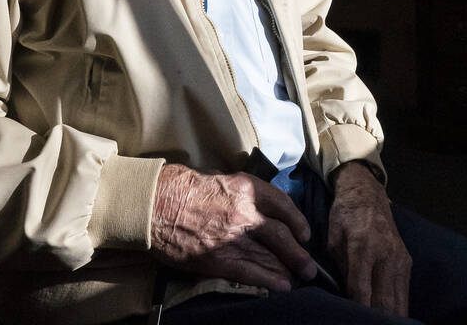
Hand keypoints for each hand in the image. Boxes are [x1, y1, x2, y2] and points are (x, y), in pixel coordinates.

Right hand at [150, 164, 317, 291]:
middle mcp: (245, 212)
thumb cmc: (184, 188)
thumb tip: (258, 206)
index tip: (304, 232)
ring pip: (269, 256)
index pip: (282, 205)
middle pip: (282, 235)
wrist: (157, 203)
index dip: (298, 220)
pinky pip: (250, 272)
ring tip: (298, 278)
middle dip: (299, 253)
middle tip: (309, 265)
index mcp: (246, 188)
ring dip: (287, 268)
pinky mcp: (219, 259)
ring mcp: (233, 237)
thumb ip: (242, 193)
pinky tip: (282, 287)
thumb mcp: (220, 178)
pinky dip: (269, 280)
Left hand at [328, 162, 411, 316]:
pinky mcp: (407, 262)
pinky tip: (388, 318)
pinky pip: (404, 293)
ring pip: (398, 301)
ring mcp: (400, 258)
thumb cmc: (345, 216)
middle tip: (362, 324)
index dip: (356, 310)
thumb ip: (341, 268)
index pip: (361, 289)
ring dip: (389, 318)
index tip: (350, 320)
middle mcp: (386, 253)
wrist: (368, 195)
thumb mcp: (333, 239)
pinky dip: (397, 308)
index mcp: (363, 246)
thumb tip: (346, 296)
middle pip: (384, 300)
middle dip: (374, 318)